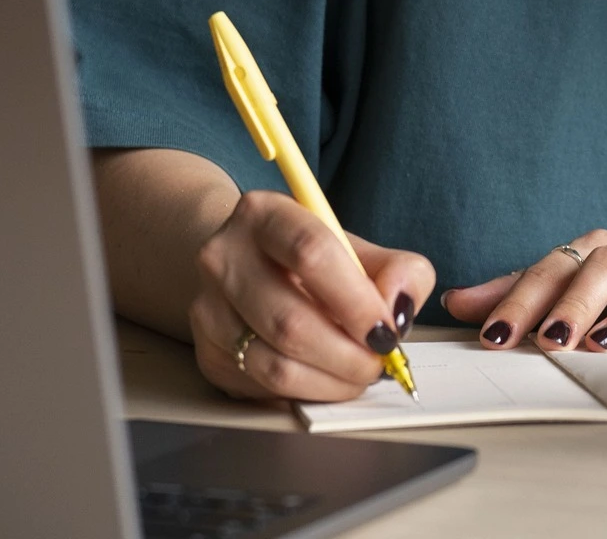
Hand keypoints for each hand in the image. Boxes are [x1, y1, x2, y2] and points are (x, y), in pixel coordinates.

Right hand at [187, 190, 435, 401]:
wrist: (245, 266)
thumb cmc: (307, 259)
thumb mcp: (356, 249)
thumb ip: (398, 270)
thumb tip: (398, 308)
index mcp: (263, 214)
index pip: (311, 252)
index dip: (356, 300)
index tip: (386, 331)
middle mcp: (224, 256)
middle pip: (290, 320)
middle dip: (348, 354)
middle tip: (378, 361)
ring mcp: (208, 308)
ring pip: (275, 364)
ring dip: (331, 381)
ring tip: (358, 373)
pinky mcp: (207, 353)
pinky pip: (264, 388)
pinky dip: (308, 392)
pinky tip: (327, 378)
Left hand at [439, 231, 606, 356]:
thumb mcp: (586, 288)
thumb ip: (525, 294)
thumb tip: (457, 302)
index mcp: (600, 252)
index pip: (554, 269)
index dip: (522, 300)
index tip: (494, 337)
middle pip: (605, 266)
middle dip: (574, 302)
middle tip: (550, 340)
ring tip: (605, 343)